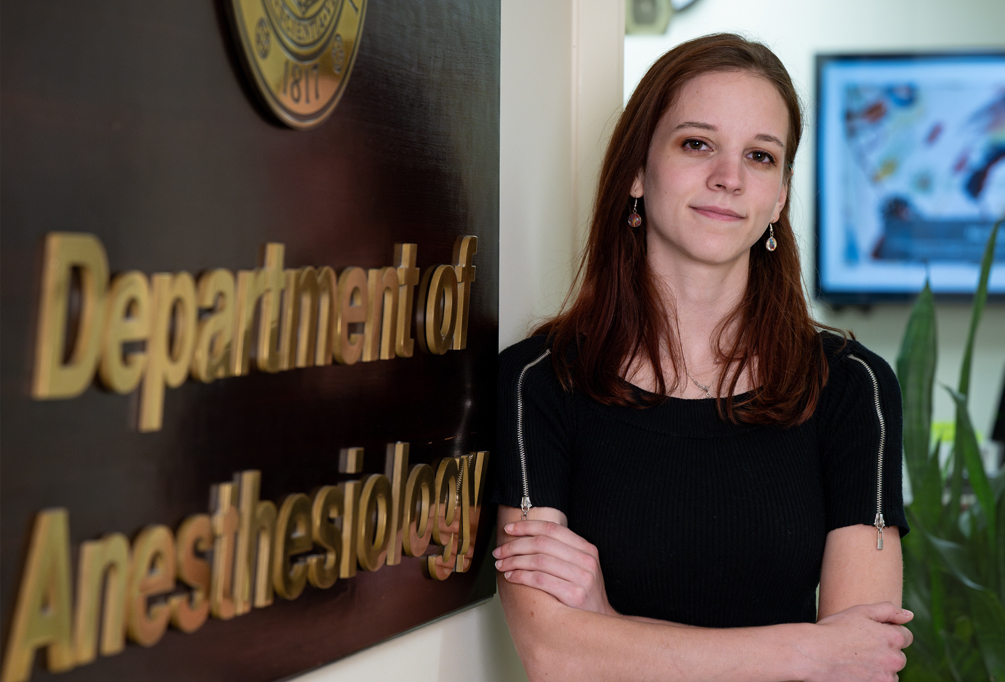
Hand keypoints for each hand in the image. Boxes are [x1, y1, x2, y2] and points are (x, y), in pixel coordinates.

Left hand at [493, 519, 614, 615]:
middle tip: (499, 551)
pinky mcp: (574, 595)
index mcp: (586, 548)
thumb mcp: (580, 567)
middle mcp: (586, 560)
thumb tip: (527, 537)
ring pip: (538, 560)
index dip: (527, 526)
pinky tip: (511, 577)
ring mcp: (582, 577)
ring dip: (514, 561)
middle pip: (542, 543)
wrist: (600, 622)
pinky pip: (539, 579)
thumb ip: (561, 551)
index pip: (552, 528)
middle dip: (515, 545)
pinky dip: (520, 576)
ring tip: (501, 564)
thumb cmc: (583, 593)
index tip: (508, 529)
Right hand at [802, 602, 913, 681]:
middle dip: (884, 652)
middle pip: (898, 656)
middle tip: (859, 647)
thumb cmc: (834, 630)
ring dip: (879, 668)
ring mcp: (886, 678)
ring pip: (889, 673)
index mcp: (895, 638)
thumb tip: (910, 615)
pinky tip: (854, 672)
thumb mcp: (860, 612)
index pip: (905, 636)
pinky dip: (871, 679)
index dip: (887, 633)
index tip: (869, 634)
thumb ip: (889, 610)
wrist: (814, 655)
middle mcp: (895, 660)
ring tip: (855, 661)